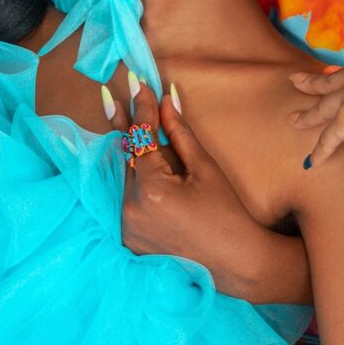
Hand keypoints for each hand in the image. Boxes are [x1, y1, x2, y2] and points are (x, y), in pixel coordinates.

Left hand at [118, 78, 273, 296]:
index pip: (141, 138)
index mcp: (151, 189)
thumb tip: (166, 99)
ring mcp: (126, 227)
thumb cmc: (225, 212)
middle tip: (108, 95)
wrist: (235, 262)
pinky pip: (125, 198)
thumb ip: (179, 132)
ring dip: (129, 153)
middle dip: (127, 126)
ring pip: (124, 177)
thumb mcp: (204, 167)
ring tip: (120, 119)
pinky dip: (132, 179)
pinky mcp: (128, 239)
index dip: (141, 108)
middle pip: (127, 156)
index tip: (137, 82)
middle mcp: (130, 209)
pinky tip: (136, 162)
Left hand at [289, 58, 343, 181]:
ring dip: (308, 116)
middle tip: (296, 82)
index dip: (343, 78)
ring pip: (326, 107)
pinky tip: (312, 160)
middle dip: (313, 83)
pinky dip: (320, 150)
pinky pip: (328, 137)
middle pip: (335, 82)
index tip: (328, 76)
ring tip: (294, 121)